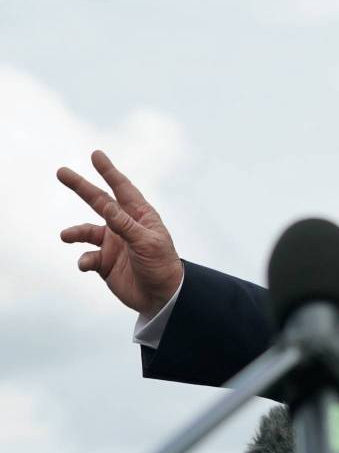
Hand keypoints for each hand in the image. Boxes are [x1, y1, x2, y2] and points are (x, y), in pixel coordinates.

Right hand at [57, 150, 182, 316]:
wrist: (162, 297)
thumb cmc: (161, 265)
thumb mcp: (146, 242)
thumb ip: (124, 224)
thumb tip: (105, 204)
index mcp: (139, 217)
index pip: (122, 189)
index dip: (109, 172)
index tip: (96, 155)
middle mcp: (124, 226)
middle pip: (98, 202)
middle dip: (81, 187)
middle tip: (61, 172)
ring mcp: (113, 244)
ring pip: (86, 231)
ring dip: (75, 232)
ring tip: (66, 236)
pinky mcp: (104, 263)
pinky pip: (87, 257)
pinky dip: (83, 260)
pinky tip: (87, 264)